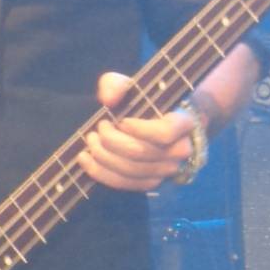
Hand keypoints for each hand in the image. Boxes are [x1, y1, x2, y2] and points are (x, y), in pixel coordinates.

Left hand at [80, 71, 201, 192]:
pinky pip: (125, 184)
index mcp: (184, 124)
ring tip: (90, 140)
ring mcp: (167, 171)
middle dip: (112, 141)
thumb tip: (108, 99)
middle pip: (140, 153)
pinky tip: (85, 159)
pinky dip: (100, 172)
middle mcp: (180, 151)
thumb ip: (119, 85)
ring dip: (103, 156)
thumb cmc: (149, 101)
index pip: (164, 133)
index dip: (139, 129)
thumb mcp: (135, 85)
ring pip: (130, 170)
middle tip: (99, 127)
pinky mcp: (151, 183)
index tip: (122, 121)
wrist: (163, 121)